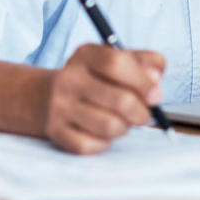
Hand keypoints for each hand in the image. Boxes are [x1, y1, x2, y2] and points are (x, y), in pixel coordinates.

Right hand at [43, 44, 164, 153]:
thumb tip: (155, 79)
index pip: (116, 63)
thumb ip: (144, 62)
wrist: (44, 96)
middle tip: (143, 114)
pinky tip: (101, 133)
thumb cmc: (93, 79)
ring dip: (124, 128)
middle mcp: (69, 78)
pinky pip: (92, 145)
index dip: (142, 82)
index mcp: (86, 55)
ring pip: (109, 126)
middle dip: (142, 113)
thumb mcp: (115, 59)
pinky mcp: (56, 131)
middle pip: (120, 100)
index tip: (156, 96)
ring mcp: (60, 105)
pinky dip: (104, 143)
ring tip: (122, 122)